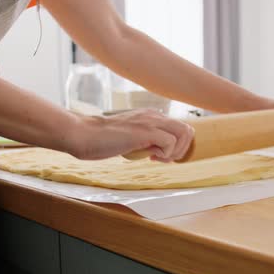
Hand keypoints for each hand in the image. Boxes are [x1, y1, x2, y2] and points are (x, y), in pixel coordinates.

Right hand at [72, 109, 193, 161]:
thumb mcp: (130, 137)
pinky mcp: (145, 132)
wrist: (84, 134)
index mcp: (150, 116)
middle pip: (188, 129)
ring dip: (175, 152)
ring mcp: (150, 122)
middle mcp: (154, 115)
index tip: (160, 155)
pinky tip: (149, 157)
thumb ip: (145, 140)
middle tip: (163, 158)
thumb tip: (156, 151)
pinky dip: (165, 154)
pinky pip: (170, 142)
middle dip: (181, 149)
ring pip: (184, 133)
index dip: (176, 145)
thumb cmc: (102, 139)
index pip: (180, 127)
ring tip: (158, 158)